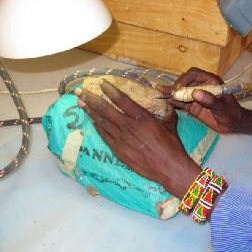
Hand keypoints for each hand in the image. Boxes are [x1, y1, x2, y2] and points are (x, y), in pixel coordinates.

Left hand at [74, 79, 200, 199]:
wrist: (168, 168)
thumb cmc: (172, 146)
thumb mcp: (171, 125)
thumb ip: (168, 112)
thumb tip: (168, 104)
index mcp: (142, 117)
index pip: (122, 100)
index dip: (110, 90)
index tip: (101, 83)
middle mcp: (129, 126)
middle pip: (106, 109)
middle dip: (92, 98)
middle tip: (80, 91)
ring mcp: (121, 139)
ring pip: (102, 122)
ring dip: (90, 111)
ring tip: (80, 102)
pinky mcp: (118, 150)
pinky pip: (104, 135)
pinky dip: (97, 126)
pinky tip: (92, 120)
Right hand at [156, 67, 251, 135]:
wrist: (234, 124)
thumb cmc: (232, 113)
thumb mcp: (223, 108)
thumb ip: (211, 101)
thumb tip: (196, 93)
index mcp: (210, 81)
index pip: (194, 73)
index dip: (185, 78)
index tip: (180, 88)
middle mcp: (202, 86)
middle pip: (185, 81)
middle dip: (177, 86)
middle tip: (172, 94)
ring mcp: (196, 96)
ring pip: (181, 91)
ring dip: (172, 93)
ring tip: (159, 92)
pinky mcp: (193, 106)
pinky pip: (182, 102)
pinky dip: (174, 102)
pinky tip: (166, 101)